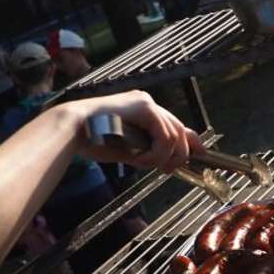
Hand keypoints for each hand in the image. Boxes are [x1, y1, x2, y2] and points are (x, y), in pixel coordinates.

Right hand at [67, 90, 203, 171]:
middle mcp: (147, 103)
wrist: (72, 130)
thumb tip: (170, 162)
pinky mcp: (144, 108)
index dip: (190, 141)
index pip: (175, 125)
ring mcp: (146, 103)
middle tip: (168, 170)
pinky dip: (156, 153)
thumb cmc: (93, 141)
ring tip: (142, 163)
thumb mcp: (129, 150)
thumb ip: (150, 151)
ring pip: (174, 136)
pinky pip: (164, 136)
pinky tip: (139, 158)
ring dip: (161, 157)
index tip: (200, 154)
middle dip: (180, 154)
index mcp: (142, 110)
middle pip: (180, 129)